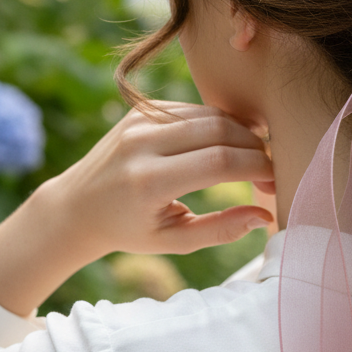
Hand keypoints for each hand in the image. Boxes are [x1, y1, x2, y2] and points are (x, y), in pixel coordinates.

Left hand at [0, 102, 274, 314]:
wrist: (76, 205)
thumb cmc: (129, 230)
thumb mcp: (173, 241)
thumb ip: (221, 230)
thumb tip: (265, 217)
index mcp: (149, 181)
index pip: (221, 163)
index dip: (258, 168)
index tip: (274, 181)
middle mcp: (142, 144)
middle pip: (222, 131)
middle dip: (256, 148)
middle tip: (269, 170)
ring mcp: (140, 121)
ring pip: (212, 115)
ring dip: (242, 133)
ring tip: (254, 157)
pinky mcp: (142, 110)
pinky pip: (194, 110)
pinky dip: (220, 124)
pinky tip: (230, 144)